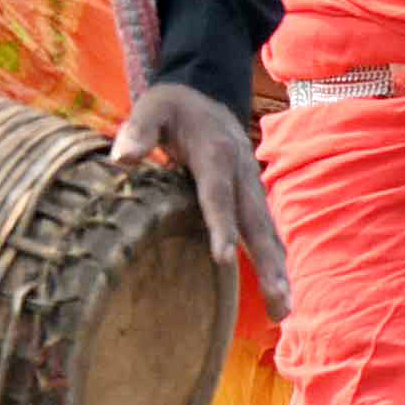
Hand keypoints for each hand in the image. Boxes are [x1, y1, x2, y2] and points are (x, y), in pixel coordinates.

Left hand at [111, 78, 293, 325]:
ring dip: (278, 270)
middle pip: (257, 222)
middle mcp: (242, 174)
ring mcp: (252, 187)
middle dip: (268, 262)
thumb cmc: (172, 106)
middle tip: (278, 299)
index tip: (224, 257)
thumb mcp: (151, 107)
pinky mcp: (252, 198)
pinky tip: (279, 292)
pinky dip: (275, 262)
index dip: (222, 224)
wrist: (206, 94)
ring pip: (269, 232)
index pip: (217, 193)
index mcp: (216, 153)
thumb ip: (137, 130)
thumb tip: (121, 158)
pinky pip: (267, 232)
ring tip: (284, 311)